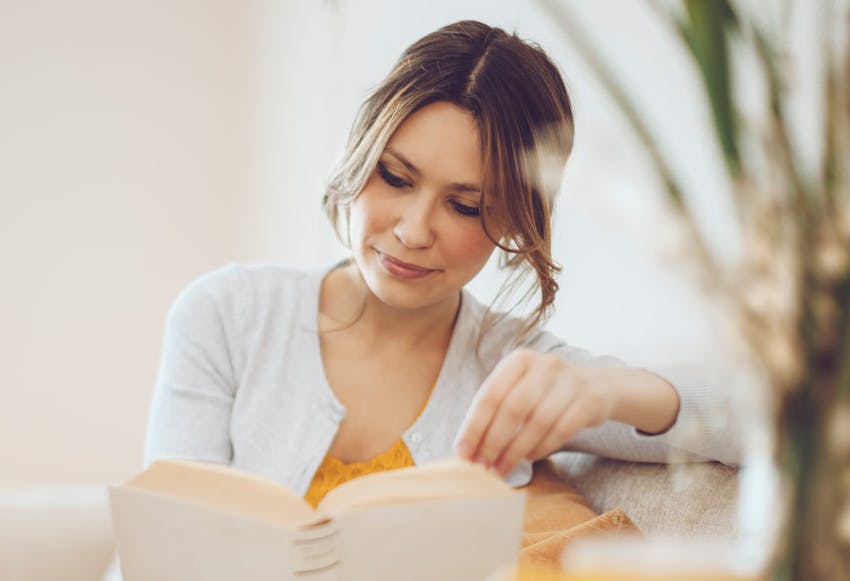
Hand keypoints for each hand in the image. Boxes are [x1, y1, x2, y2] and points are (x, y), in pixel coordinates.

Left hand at [453, 348, 615, 475]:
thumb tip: (468, 449)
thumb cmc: (544, 393)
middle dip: (494, 441)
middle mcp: (544, 365)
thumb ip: (494, 412)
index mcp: (519, 360)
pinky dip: (542, 448)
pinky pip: (561, 430)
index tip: (463, 453)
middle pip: (513, 408)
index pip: (490, 395)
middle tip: (484, 465)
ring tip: (503, 467)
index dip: (474, 427)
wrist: (595, 387)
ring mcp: (569, 381)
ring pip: (538, 421)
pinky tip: (530, 458)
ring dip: (516, 450)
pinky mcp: (589, 400)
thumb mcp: (519, 388)